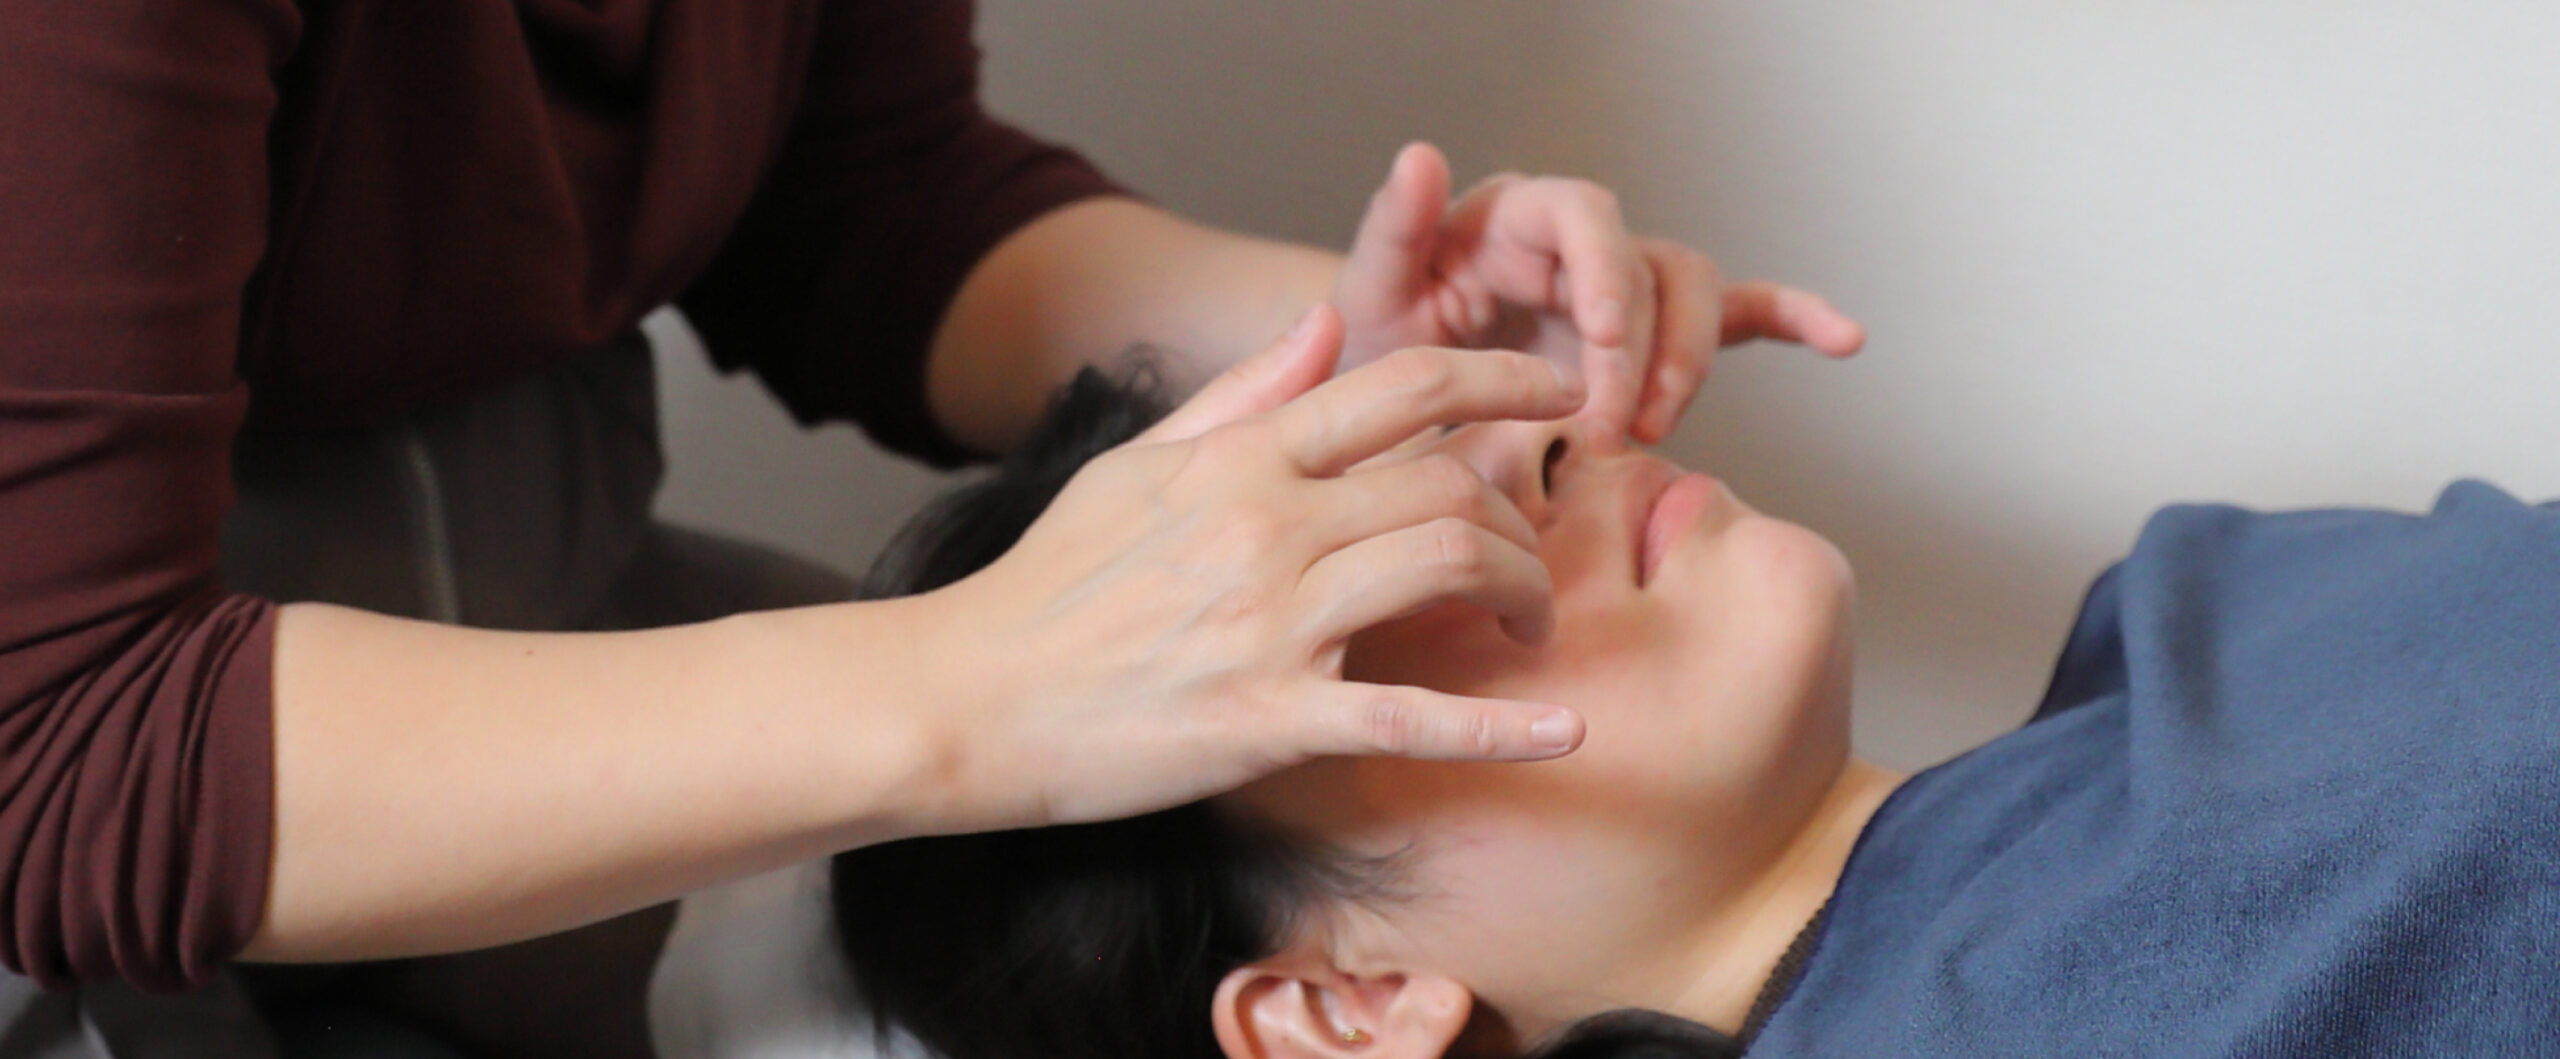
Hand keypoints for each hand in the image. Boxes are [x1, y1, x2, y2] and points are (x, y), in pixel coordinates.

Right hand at [916, 306, 1588, 827]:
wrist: (963, 697)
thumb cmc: (1048, 586)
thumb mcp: (1135, 467)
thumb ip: (1240, 395)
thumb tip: (1327, 325)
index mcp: (1239, 459)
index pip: (1403, 387)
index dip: (1504, 380)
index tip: (1560, 397)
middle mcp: (1266, 526)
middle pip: (1450, 482)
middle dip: (1522, 513)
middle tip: (1532, 553)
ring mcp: (1270, 623)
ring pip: (1449, 564)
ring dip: (1521, 591)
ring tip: (1526, 624)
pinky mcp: (1266, 720)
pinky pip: (1410, 718)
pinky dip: (1498, 728)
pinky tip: (1565, 733)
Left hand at [1331, 142, 1867, 442]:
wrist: (1389, 396)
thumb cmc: (1377, 337)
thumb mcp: (1367, 291)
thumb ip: (1395, 228)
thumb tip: (1423, 152)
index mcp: (1517, 219)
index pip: (1585, 218)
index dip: (1606, 275)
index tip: (1602, 348)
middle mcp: (1580, 244)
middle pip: (1653, 265)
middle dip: (1647, 348)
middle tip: (1614, 425)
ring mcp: (1623, 289)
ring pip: (1696, 296)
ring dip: (1692, 362)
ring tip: (1654, 429)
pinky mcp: (1649, 336)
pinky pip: (1736, 318)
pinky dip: (1790, 321)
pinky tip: (1842, 338)